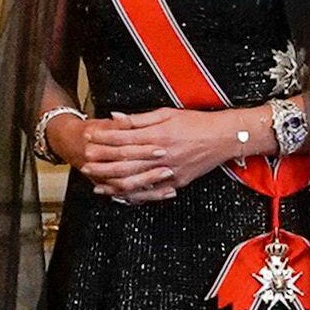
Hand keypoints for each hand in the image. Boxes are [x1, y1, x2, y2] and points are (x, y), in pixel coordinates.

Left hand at [80, 107, 270, 202]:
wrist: (223, 137)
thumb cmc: (196, 122)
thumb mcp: (167, 113)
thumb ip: (140, 119)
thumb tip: (115, 117)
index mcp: (158, 135)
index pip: (124, 138)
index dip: (104, 138)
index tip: (88, 138)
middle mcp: (162, 155)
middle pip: (126, 161)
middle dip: (103, 163)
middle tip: (85, 163)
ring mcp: (169, 171)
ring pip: (136, 181)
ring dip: (114, 183)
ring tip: (98, 184)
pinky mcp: (177, 181)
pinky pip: (152, 192)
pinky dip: (135, 196)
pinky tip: (122, 196)